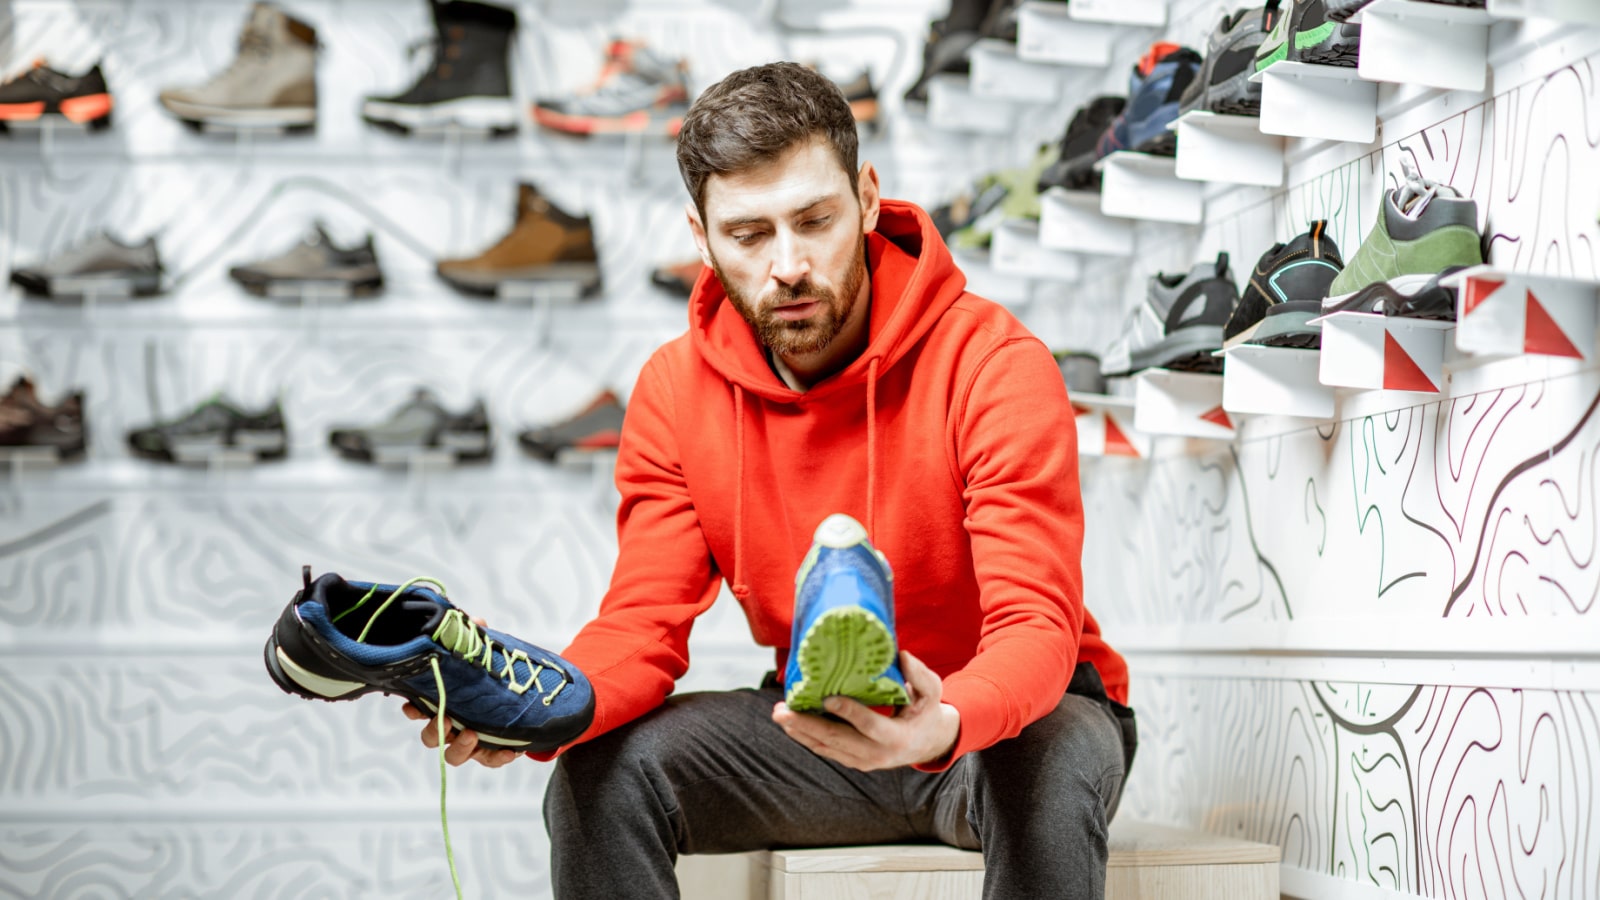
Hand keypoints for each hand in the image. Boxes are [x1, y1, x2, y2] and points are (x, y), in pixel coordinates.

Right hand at [401, 614, 519, 768]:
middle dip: (434, 730)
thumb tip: (477, 622)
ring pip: (454, 755)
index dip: (413, 710)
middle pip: (431, 737)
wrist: (520, 696)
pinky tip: (510, 750)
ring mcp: (468, 741)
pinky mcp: (489, 751)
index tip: (412, 706)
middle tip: (444, 719)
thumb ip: (476, 640)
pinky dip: (498, 757)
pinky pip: (489, 760)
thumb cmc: (489, 675)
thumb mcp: (483, 654)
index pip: (419, 709)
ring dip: (460, 747)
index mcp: (444, 702)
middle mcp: (451, 724)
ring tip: (471, 733)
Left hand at [772, 651, 960, 770]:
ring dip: (800, 732)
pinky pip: (827, 751)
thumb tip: (900, 654)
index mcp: (897, 737)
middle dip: (807, 725)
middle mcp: (877, 755)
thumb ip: (919, 675)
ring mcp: (864, 762)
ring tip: (779, 715)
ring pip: (827, 748)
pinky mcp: (854, 762)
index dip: (848, 712)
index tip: (827, 697)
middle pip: (837, 740)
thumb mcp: (932, 692)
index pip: (870, 726)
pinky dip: (807, 738)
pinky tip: (791, 724)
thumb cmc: (928, 712)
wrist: (929, 744)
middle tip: (782, 711)